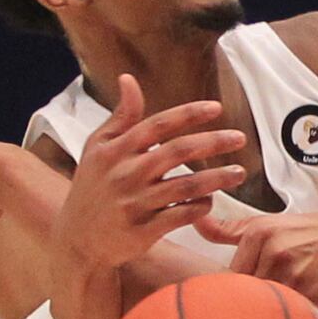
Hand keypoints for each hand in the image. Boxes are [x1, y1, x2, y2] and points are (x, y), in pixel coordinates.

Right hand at [48, 74, 246, 273]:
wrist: (77, 239)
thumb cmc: (91, 188)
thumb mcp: (97, 148)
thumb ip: (120, 116)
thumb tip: (128, 79)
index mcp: (115, 151)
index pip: (158, 125)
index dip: (189, 114)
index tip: (216, 108)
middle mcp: (126, 174)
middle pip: (178, 152)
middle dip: (213, 142)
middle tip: (239, 138)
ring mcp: (135, 204)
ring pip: (186, 186)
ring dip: (217, 178)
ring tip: (238, 173)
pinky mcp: (143, 231)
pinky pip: (182, 215)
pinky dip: (201, 207)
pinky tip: (210, 200)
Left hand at [194, 207, 317, 306]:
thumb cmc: (310, 232)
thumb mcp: (267, 224)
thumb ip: (228, 230)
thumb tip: (197, 221)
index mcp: (258, 234)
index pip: (229, 276)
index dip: (233, 292)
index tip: (236, 300)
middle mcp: (272, 250)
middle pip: (245, 292)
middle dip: (250, 303)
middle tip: (255, 309)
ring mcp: (292, 270)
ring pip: (266, 304)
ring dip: (272, 310)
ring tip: (281, 306)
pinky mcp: (311, 289)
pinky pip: (290, 311)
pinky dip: (293, 314)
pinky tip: (299, 307)